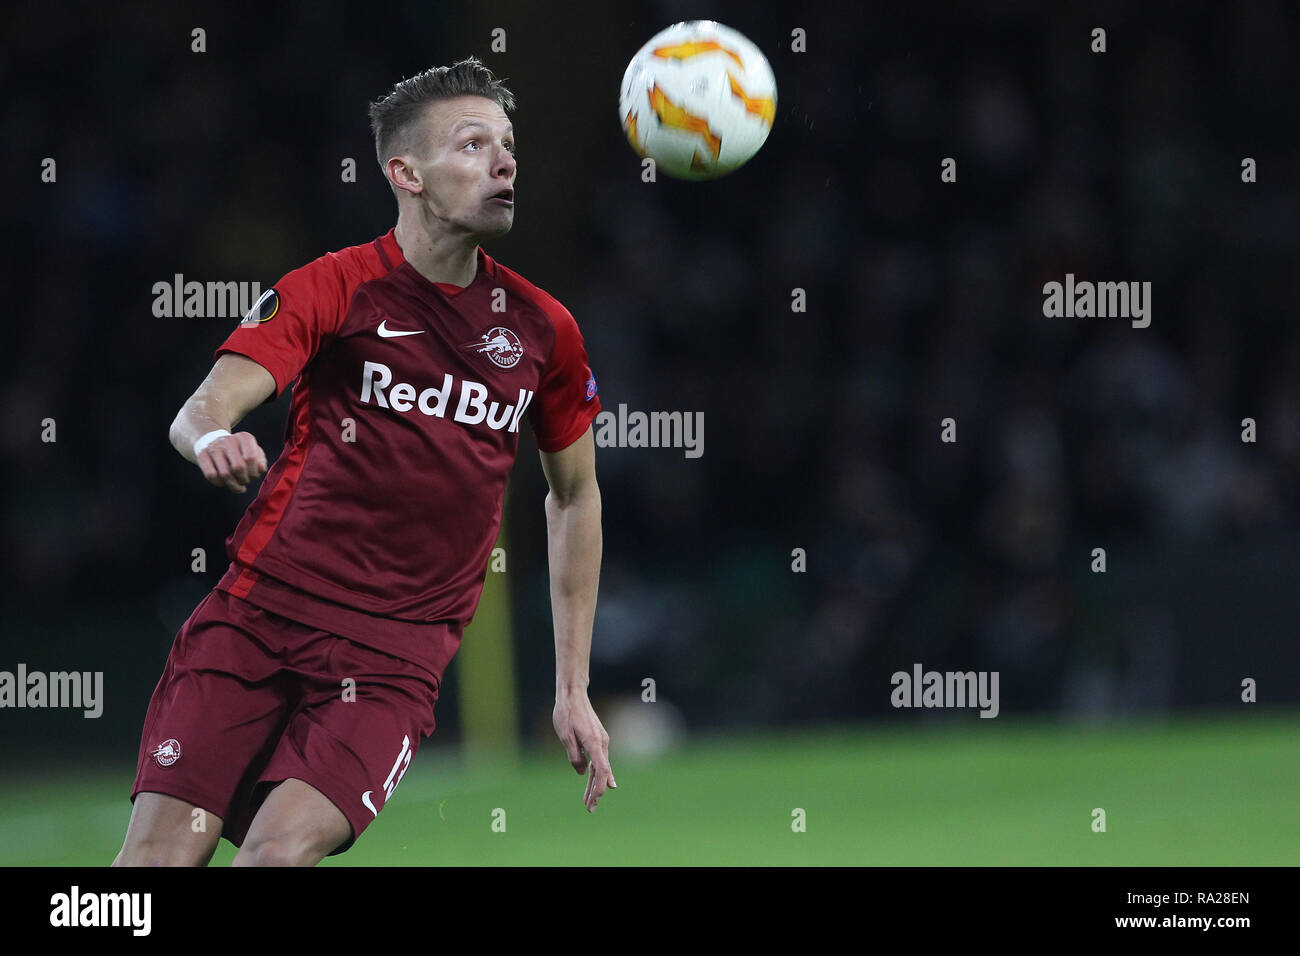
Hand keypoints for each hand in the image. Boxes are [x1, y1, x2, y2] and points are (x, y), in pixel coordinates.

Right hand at [198, 431, 267, 492]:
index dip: (254, 472)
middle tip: (245, 481)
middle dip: (244, 480)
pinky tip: (224, 483)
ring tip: (238, 486)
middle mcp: (228, 440)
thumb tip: (261, 469)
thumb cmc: (240, 451)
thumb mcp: (254, 452)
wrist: (215, 441)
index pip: (251, 458)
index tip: (254, 476)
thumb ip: (260, 461)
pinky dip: (219, 483)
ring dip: (233, 485)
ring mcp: (214, 447)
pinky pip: (211, 475)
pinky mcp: (202, 455)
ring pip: (225, 474)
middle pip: (238, 467)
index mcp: (244, 437)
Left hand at [553, 690, 616, 811]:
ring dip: (595, 783)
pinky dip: (596, 772)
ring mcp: (601, 740)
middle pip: (602, 773)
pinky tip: (599, 781)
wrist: (573, 694)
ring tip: (589, 800)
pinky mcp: (597, 738)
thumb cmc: (566, 713)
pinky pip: (599, 759)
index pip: (601, 771)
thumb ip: (574, 756)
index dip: (599, 788)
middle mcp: (601, 743)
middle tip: (590, 809)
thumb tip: (582, 773)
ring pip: (601, 767)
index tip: (593, 802)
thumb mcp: (565, 737)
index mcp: (594, 743)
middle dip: (596, 791)